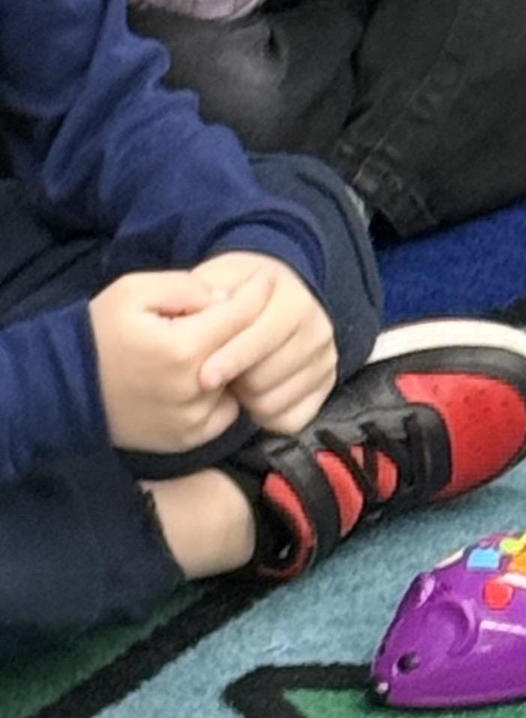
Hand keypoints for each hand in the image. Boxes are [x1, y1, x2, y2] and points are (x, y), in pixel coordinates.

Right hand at [88, 270, 267, 453]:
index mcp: (183, 349)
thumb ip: (185, 287)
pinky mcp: (188, 439)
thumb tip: (226, 298)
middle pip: (248, 349)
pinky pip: (226, 412)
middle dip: (255, 324)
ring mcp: (193, 419)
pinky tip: (203, 378)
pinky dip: (222, 394)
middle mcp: (195, 389)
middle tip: (254, 306)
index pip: (242, 315)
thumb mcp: (133, 291)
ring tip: (218, 344)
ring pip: (240, 382)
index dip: (259, 292)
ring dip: (237, 363)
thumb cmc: (99, 332)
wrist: (65, 388)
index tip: (269, 278)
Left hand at [190, 252, 338, 434]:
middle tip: (215, 371)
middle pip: (264, 378)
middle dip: (233, 380)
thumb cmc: (237, 293)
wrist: (273, 297)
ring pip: (273, 402)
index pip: (262, 340)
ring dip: (246, 398)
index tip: (204, 378)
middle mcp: (318, 329)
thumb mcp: (218, 281)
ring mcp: (325, 360)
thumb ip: (205, 298)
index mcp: (294, 300)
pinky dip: (266, 415)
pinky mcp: (326, 387)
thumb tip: (199, 320)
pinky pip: (290, 420)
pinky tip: (254, 394)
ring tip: (235, 378)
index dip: (231, 360)